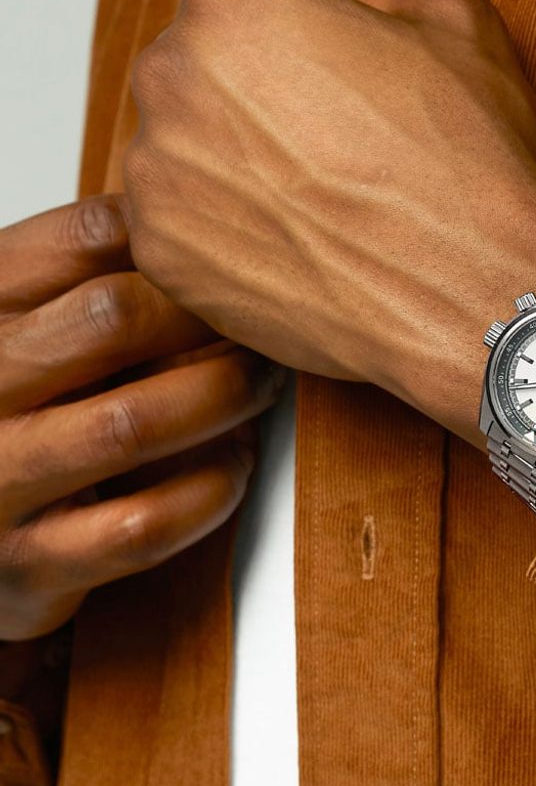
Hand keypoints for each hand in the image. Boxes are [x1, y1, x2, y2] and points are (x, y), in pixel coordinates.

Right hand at [0, 197, 283, 640]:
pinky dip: (210, 491)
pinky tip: (234, 468)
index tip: (230, 255)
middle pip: (113, 318)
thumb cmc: (18, 413)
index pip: (88, 236)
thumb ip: (98, 275)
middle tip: (262, 325)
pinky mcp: (30, 563)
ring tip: (262, 386)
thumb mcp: (38, 328)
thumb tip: (220, 222)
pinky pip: (143, 524)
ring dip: (223, 398)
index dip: (179, 240)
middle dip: (210, 317)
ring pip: (133, 422)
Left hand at [123, 0, 535, 449]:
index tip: (337, 30)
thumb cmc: (472, 167)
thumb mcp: (451, 29)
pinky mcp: (170, 259)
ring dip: (240, 146)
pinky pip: (181, 215)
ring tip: (326, 185)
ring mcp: (160, 179)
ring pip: (188, 136)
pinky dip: (227, 218)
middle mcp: (174, 81)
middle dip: (262, 70)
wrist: (478, 298)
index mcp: (233, 2)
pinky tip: (301, 233)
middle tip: (343, 118)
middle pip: (202, 52)